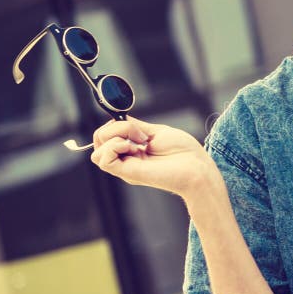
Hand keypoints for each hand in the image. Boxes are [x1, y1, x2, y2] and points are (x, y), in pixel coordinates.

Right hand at [90, 116, 218, 199]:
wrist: (196, 168)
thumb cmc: (183, 151)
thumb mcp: (156, 131)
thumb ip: (135, 127)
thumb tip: (117, 120)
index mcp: (133, 149)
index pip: (107, 135)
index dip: (116, 124)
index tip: (140, 128)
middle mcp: (126, 159)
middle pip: (98, 140)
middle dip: (115, 128)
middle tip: (141, 135)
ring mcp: (126, 167)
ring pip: (96, 151)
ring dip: (114, 138)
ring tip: (138, 143)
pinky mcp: (127, 173)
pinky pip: (102, 160)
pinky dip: (113, 147)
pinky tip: (134, 147)